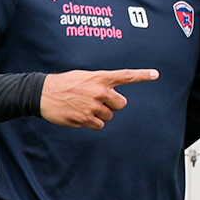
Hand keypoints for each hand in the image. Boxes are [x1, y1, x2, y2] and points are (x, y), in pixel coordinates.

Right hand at [40, 68, 158, 127]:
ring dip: (100, 114)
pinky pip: (99, 125)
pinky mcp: (85, 118)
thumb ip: (100, 82)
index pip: (125, 76)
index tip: (156, 74)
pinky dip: (92, 123)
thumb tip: (111, 93)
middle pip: (121, 104)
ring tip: (84, 106)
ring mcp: (92, 105)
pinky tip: (81, 115)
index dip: (142, 75)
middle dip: (112, 105)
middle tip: (97, 101)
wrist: (42, 93)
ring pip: (109, 116)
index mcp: (100, 77)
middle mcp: (99, 90)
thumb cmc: (64, 84)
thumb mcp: (84, 76)